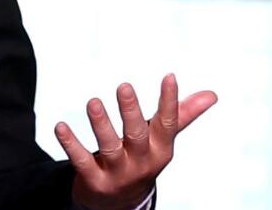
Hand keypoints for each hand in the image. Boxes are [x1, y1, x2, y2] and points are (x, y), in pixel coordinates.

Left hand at [54, 75, 215, 209]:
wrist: (120, 204)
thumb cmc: (142, 159)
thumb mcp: (162, 140)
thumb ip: (182, 115)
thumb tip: (212, 94)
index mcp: (160, 149)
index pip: (168, 124)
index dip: (169, 100)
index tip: (169, 75)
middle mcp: (141, 162)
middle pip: (137, 135)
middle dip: (131, 111)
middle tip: (124, 86)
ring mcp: (118, 174)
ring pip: (110, 148)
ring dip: (101, 125)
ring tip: (93, 102)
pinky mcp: (95, 181)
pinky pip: (82, 162)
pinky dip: (70, 144)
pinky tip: (60, 126)